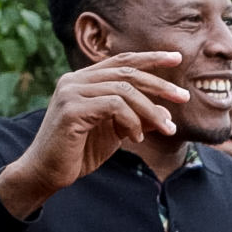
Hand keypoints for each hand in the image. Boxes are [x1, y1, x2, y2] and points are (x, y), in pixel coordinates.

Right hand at [0, 51, 190, 218]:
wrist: (47, 173)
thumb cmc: (80, 152)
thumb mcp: (116, 131)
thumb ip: (136, 117)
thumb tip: (166, 112)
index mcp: (83, 80)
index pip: (122, 61)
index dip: (150, 58)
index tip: (177, 58)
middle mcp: (74, 80)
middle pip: (127, 72)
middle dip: (160, 84)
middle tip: (184, 97)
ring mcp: (70, 92)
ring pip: (124, 90)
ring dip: (150, 110)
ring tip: (165, 129)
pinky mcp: (71, 109)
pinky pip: (114, 106)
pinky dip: (132, 121)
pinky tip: (137, 138)